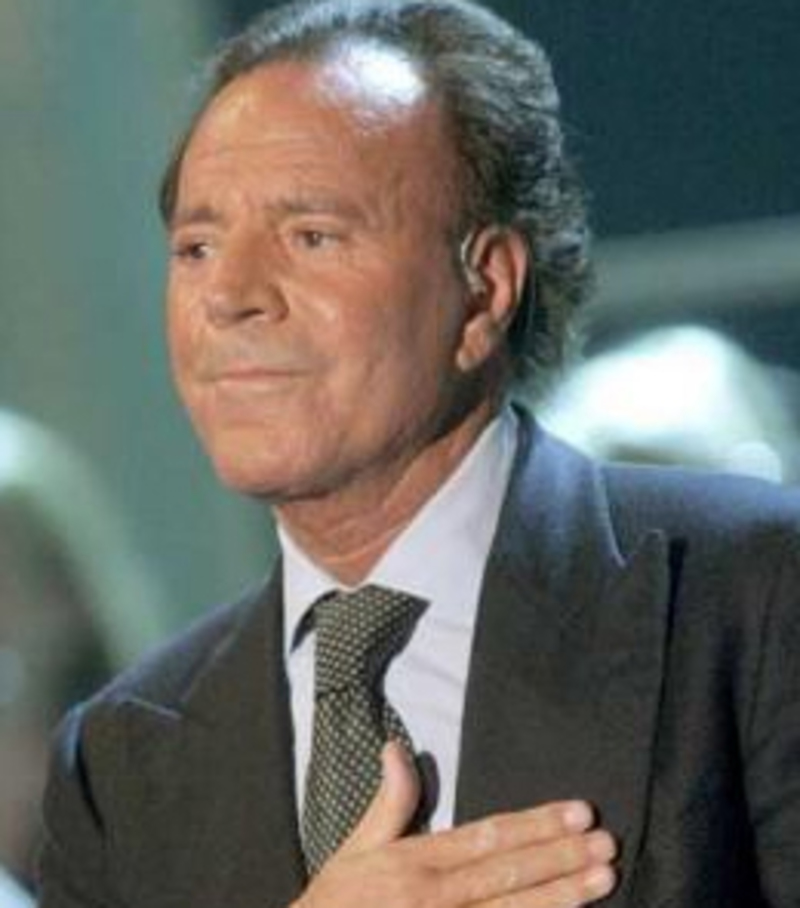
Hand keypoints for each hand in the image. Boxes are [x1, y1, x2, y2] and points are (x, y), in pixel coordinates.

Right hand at [294, 742, 616, 907]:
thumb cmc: (336, 903)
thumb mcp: (356, 847)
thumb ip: (389, 801)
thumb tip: (398, 747)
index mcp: (417, 862)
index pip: (488, 837)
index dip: (536, 824)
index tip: (576, 812)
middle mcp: (437, 899)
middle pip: (509, 874)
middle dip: (561, 859)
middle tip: (606, 844)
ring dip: (561, 898)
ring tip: (602, 880)